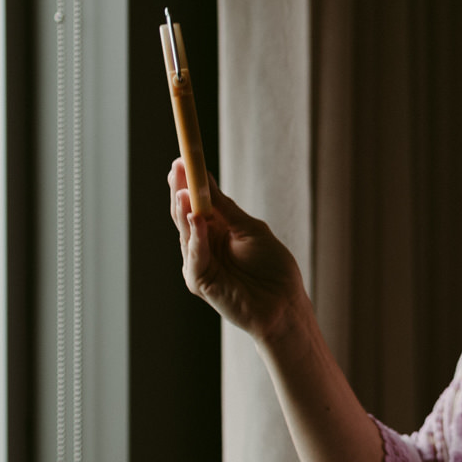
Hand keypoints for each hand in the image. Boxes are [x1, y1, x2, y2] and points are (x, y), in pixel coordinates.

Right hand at [167, 159, 308, 340]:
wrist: (284, 304)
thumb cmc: (273, 268)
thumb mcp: (250, 229)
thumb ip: (226, 209)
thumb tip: (204, 180)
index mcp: (217, 228)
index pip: (197, 200)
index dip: (189, 181)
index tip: (183, 158)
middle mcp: (203, 243)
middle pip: (185, 212)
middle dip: (180, 189)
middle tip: (177, 167)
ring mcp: (199, 261)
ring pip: (185, 231)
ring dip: (184, 210)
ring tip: (184, 191)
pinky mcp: (199, 280)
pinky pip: (194, 254)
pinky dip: (196, 237)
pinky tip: (197, 219)